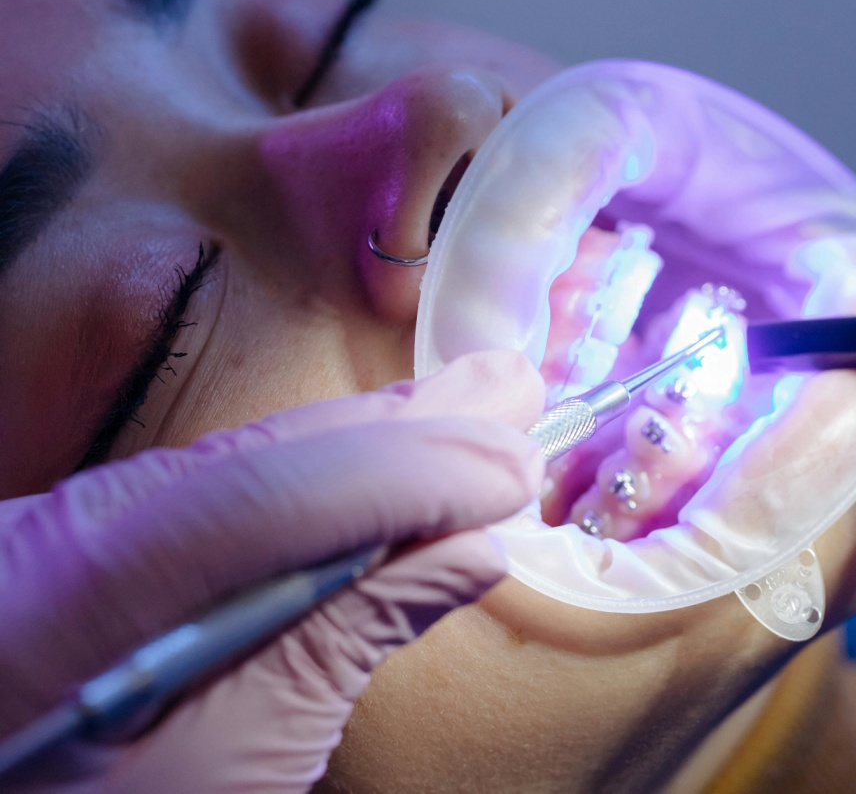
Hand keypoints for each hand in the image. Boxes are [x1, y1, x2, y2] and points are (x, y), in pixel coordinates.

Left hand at [0, 350, 543, 793]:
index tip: (510, 472)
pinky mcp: (75, 535)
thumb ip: (338, 649)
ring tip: (471, 402)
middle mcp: (54, 530)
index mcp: (71, 600)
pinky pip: (211, 480)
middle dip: (405, 426)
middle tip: (512, 390)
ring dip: (371, 435)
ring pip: (242, 455)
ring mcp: (57, 523)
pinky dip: (310, 468)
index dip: (403, 476)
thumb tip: (466, 552)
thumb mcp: (223, 767)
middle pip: (261, 454)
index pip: (265, 499)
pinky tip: (375, 444)